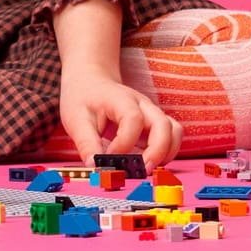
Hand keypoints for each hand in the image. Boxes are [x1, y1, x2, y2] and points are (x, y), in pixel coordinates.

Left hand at [59, 66, 183, 171]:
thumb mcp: (76, 118)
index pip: (133, 120)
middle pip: (164, 125)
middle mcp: (142, 105)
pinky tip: (148, 161)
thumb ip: (86, 143)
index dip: (124, 143)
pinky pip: (172, 136)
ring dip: (166, 153)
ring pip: (175, 131)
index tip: (109, 157)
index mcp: (121, 100)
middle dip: (157, 152)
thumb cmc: (84, 97)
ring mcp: (152, 113)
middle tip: (141, 170)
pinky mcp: (155, 123)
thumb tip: (95, 167)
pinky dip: (166, 152)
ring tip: (147, 167)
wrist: (91, 80)